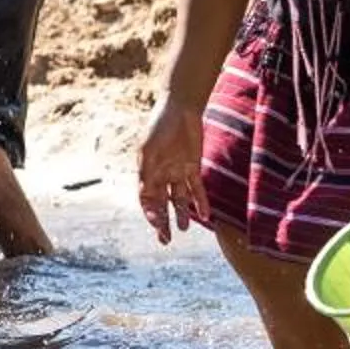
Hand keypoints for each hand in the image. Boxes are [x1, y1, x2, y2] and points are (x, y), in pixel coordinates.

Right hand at [138, 102, 208, 244]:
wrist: (180, 108)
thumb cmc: (159, 126)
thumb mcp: (149, 150)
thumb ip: (147, 173)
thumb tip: (143, 196)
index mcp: (146, 171)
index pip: (146, 199)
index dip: (150, 213)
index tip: (156, 224)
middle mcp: (161, 174)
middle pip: (161, 204)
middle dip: (162, 222)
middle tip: (165, 240)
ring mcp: (177, 171)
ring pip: (179, 199)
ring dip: (181, 214)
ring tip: (184, 229)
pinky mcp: (193, 167)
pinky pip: (197, 189)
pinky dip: (201, 202)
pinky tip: (206, 216)